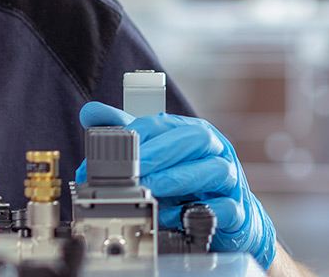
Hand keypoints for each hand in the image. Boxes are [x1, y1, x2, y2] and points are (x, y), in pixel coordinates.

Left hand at [78, 102, 277, 267]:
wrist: (226, 215)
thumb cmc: (187, 183)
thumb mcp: (155, 157)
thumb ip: (125, 135)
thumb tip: (91, 112)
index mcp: (192, 133)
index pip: (167, 123)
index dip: (139, 133)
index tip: (112, 148)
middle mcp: (215, 151)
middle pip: (196, 139)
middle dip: (161, 153)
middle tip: (133, 169)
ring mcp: (230, 180)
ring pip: (214, 170)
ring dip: (177, 179)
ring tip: (149, 190)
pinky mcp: (238, 211)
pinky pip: (222, 208)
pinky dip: (198, 212)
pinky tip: (172, 216)